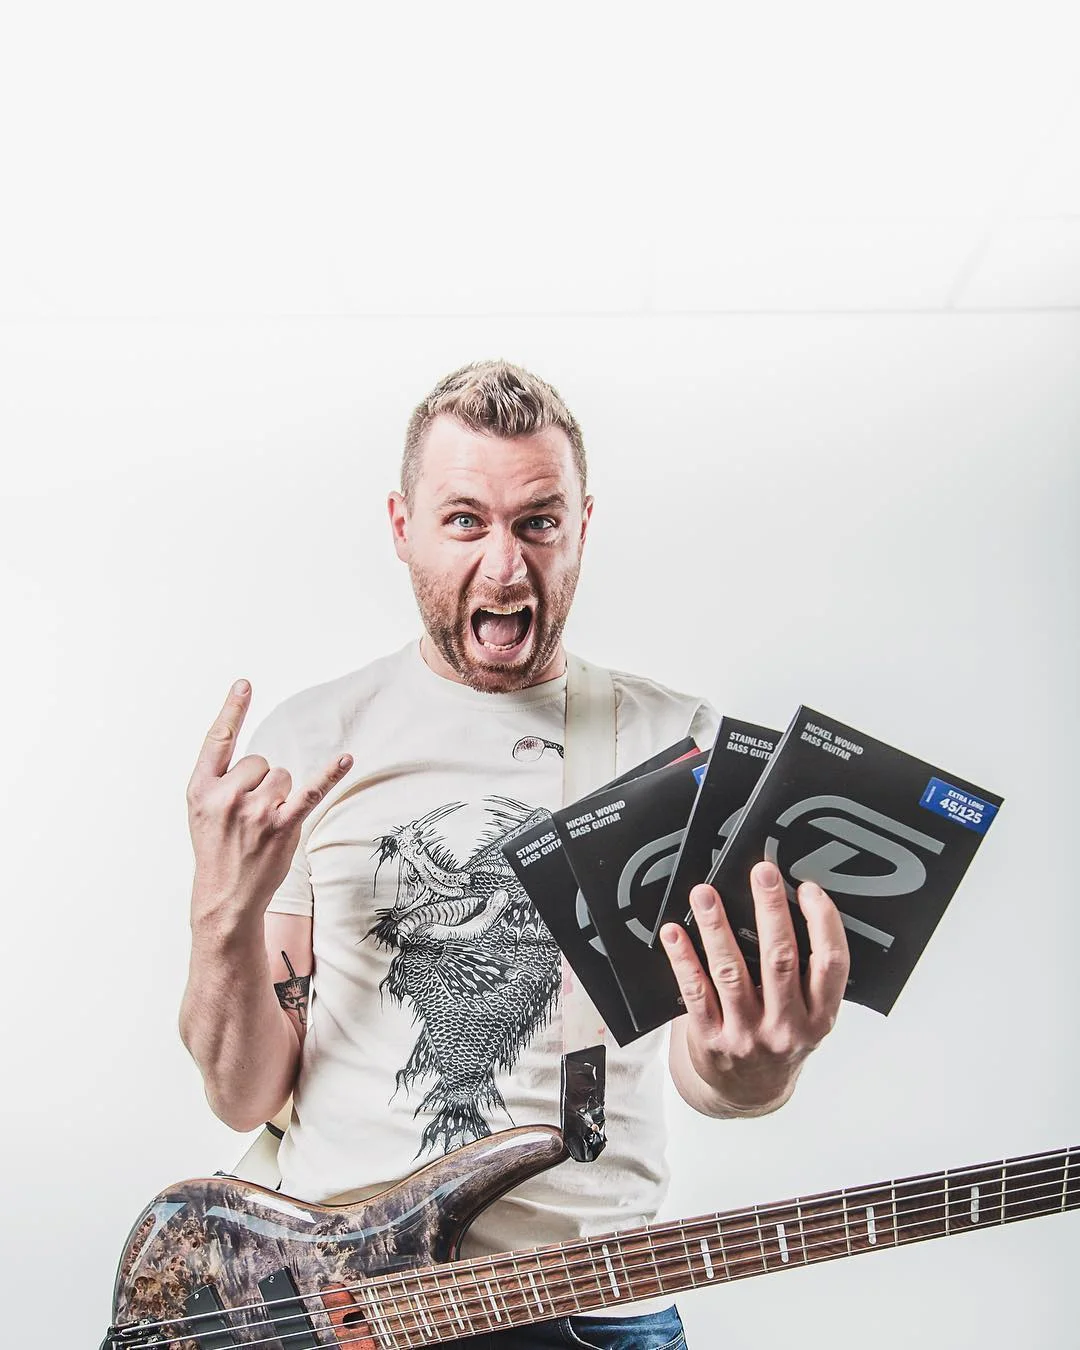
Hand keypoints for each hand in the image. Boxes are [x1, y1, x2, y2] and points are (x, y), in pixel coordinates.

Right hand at [185, 680, 351, 926]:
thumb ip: (220, 781)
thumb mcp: (201, 812)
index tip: (245, 684)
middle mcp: (225, 796)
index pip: (217, 740)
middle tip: (248, 818)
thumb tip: (258, 761)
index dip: (232, 710)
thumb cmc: (217, 851)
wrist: (224, 898)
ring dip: (280, 796)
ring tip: (263, 826)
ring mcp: (253, 812)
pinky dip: (329, 775)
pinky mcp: (280, 826)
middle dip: (262, 783)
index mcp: (200, 789)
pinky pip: (309, 792)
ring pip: (283, 776)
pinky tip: (346, 759)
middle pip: (262, 761)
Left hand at [661, 860, 848, 1115]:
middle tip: (762, 872)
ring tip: (705, 894)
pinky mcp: (711, 1039)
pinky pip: (695, 993)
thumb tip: (785, 905)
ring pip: (732, 972)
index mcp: (820, 1017)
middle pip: (780, 959)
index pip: (831, 963)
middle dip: (771, 910)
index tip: (808, 888)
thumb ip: (805, 975)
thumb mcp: (808, 1017)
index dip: (823, 923)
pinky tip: (673, 934)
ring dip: (716, 928)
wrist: (747, 1094)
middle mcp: (787, 1027)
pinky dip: (683, 960)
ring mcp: (748, 1035)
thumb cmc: (779, 1040)